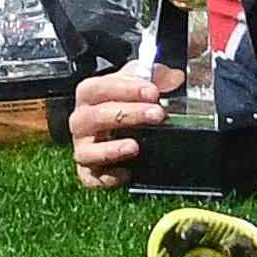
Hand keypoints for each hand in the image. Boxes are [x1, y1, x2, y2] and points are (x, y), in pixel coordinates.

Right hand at [68, 59, 182, 189]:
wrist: (119, 127)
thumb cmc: (125, 101)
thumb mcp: (139, 83)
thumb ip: (157, 77)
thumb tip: (175, 78)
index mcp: (88, 94)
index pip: (100, 88)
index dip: (126, 89)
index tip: (152, 92)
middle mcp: (81, 121)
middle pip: (96, 116)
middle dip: (129, 114)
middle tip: (157, 114)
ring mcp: (83, 148)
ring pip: (87, 151)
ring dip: (111, 149)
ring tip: (135, 146)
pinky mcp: (89, 172)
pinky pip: (92, 179)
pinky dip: (107, 178)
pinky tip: (127, 173)